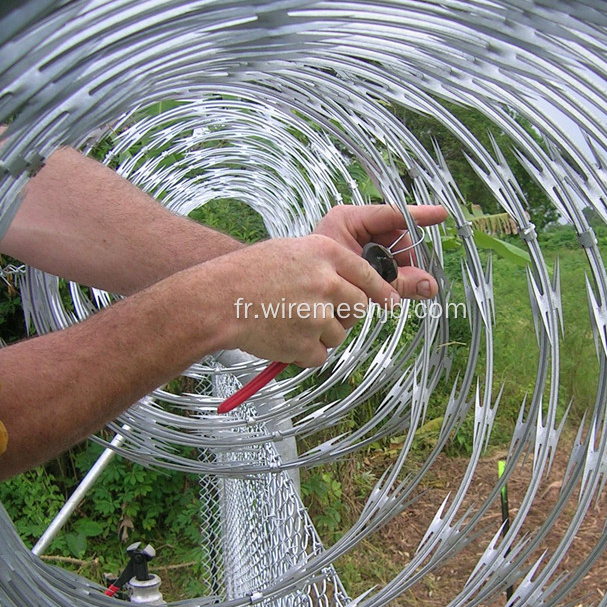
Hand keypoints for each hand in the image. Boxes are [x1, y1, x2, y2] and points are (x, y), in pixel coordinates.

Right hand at [202, 235, 400, 366]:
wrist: (217, 300)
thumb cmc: (247, 273)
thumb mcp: (291, 251)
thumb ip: (324, 264)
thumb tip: (349, 283)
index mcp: (326, 254)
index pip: (368, 274)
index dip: (381, 290)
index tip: (389, 301)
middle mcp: (327, 283)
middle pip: (359, 307)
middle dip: (346, 314)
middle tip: (322, 314)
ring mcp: (318, 315)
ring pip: (340, 334)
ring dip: (322, 334)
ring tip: (291, 323)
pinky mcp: (305, 343)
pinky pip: (320, 355)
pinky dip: (305, 352)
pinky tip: (285, 338)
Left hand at [313, 204, 447, 298]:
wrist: (295, 296)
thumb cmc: (319, 279)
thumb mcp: (362, 278)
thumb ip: (397, 281)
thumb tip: (431, 287)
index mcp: (348, 219)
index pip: (391, 214)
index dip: (418, 216)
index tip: (440, 215)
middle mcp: (354, 226)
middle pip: (396, 237)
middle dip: (404, 259)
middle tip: (406, 280)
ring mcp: (357, 240)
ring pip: (393, 252)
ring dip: (397, 271)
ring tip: (387, 287)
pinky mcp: (360, 256)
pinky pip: (386, 262)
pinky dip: (390, 275)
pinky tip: (384, 287)